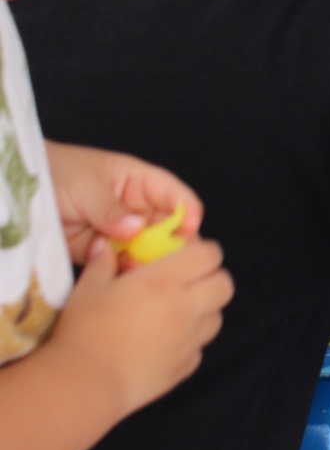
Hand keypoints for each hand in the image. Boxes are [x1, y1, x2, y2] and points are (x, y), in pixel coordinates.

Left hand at [46, 142, 201, 264]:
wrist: (19, 193)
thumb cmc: (55, 173)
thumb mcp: (85, 186)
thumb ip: (111, 209)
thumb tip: (136, 228)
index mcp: (140, 183)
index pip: (176, 197)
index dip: (188, 212)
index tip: (189, 230)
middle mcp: (137, 210)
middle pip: (170, 231)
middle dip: (172, 246)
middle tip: (166, 260)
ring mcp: (122, 234)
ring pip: (150, 253)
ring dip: (149, 264)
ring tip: (136, 268)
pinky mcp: (105, 254)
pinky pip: (125, 267)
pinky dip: (127, 274)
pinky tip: (122, 276)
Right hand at [51, 236, 232, 417]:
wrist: (87, 383)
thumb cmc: (85, 331)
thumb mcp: (88, 288)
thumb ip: (102, 262)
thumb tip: (105, 246)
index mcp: (164, 281)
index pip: (209, 255)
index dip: (204, 250)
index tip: (188, 252)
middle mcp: (185, 309)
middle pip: (225, 285)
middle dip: (212, 278)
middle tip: (189, 280)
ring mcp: (189, 340)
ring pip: (217, 318)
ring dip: (204, 310)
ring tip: (175, 312)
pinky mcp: (184, 367)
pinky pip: (199, 348)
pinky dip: (190, 341)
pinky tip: (165, 341)